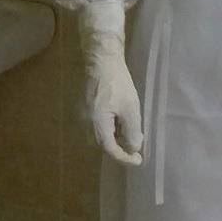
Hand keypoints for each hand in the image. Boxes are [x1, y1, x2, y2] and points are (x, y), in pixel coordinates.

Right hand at [77, 1, 144, 166]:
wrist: (101, 59)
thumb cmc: (118, 82)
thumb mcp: (130, 107)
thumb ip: (132, 130)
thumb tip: (133, 147)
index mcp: (96, 123)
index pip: (110, 149)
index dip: (125, 158)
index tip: (139, 160)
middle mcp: (85, 122)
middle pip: (102, 144)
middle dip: (118, 148)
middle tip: (135, 146)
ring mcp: (82, 115)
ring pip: (99, 135)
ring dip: (114, 138)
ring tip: (129, 133)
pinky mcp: (84, 107)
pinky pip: (96, 125)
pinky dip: (108, 128)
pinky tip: (119, 120)